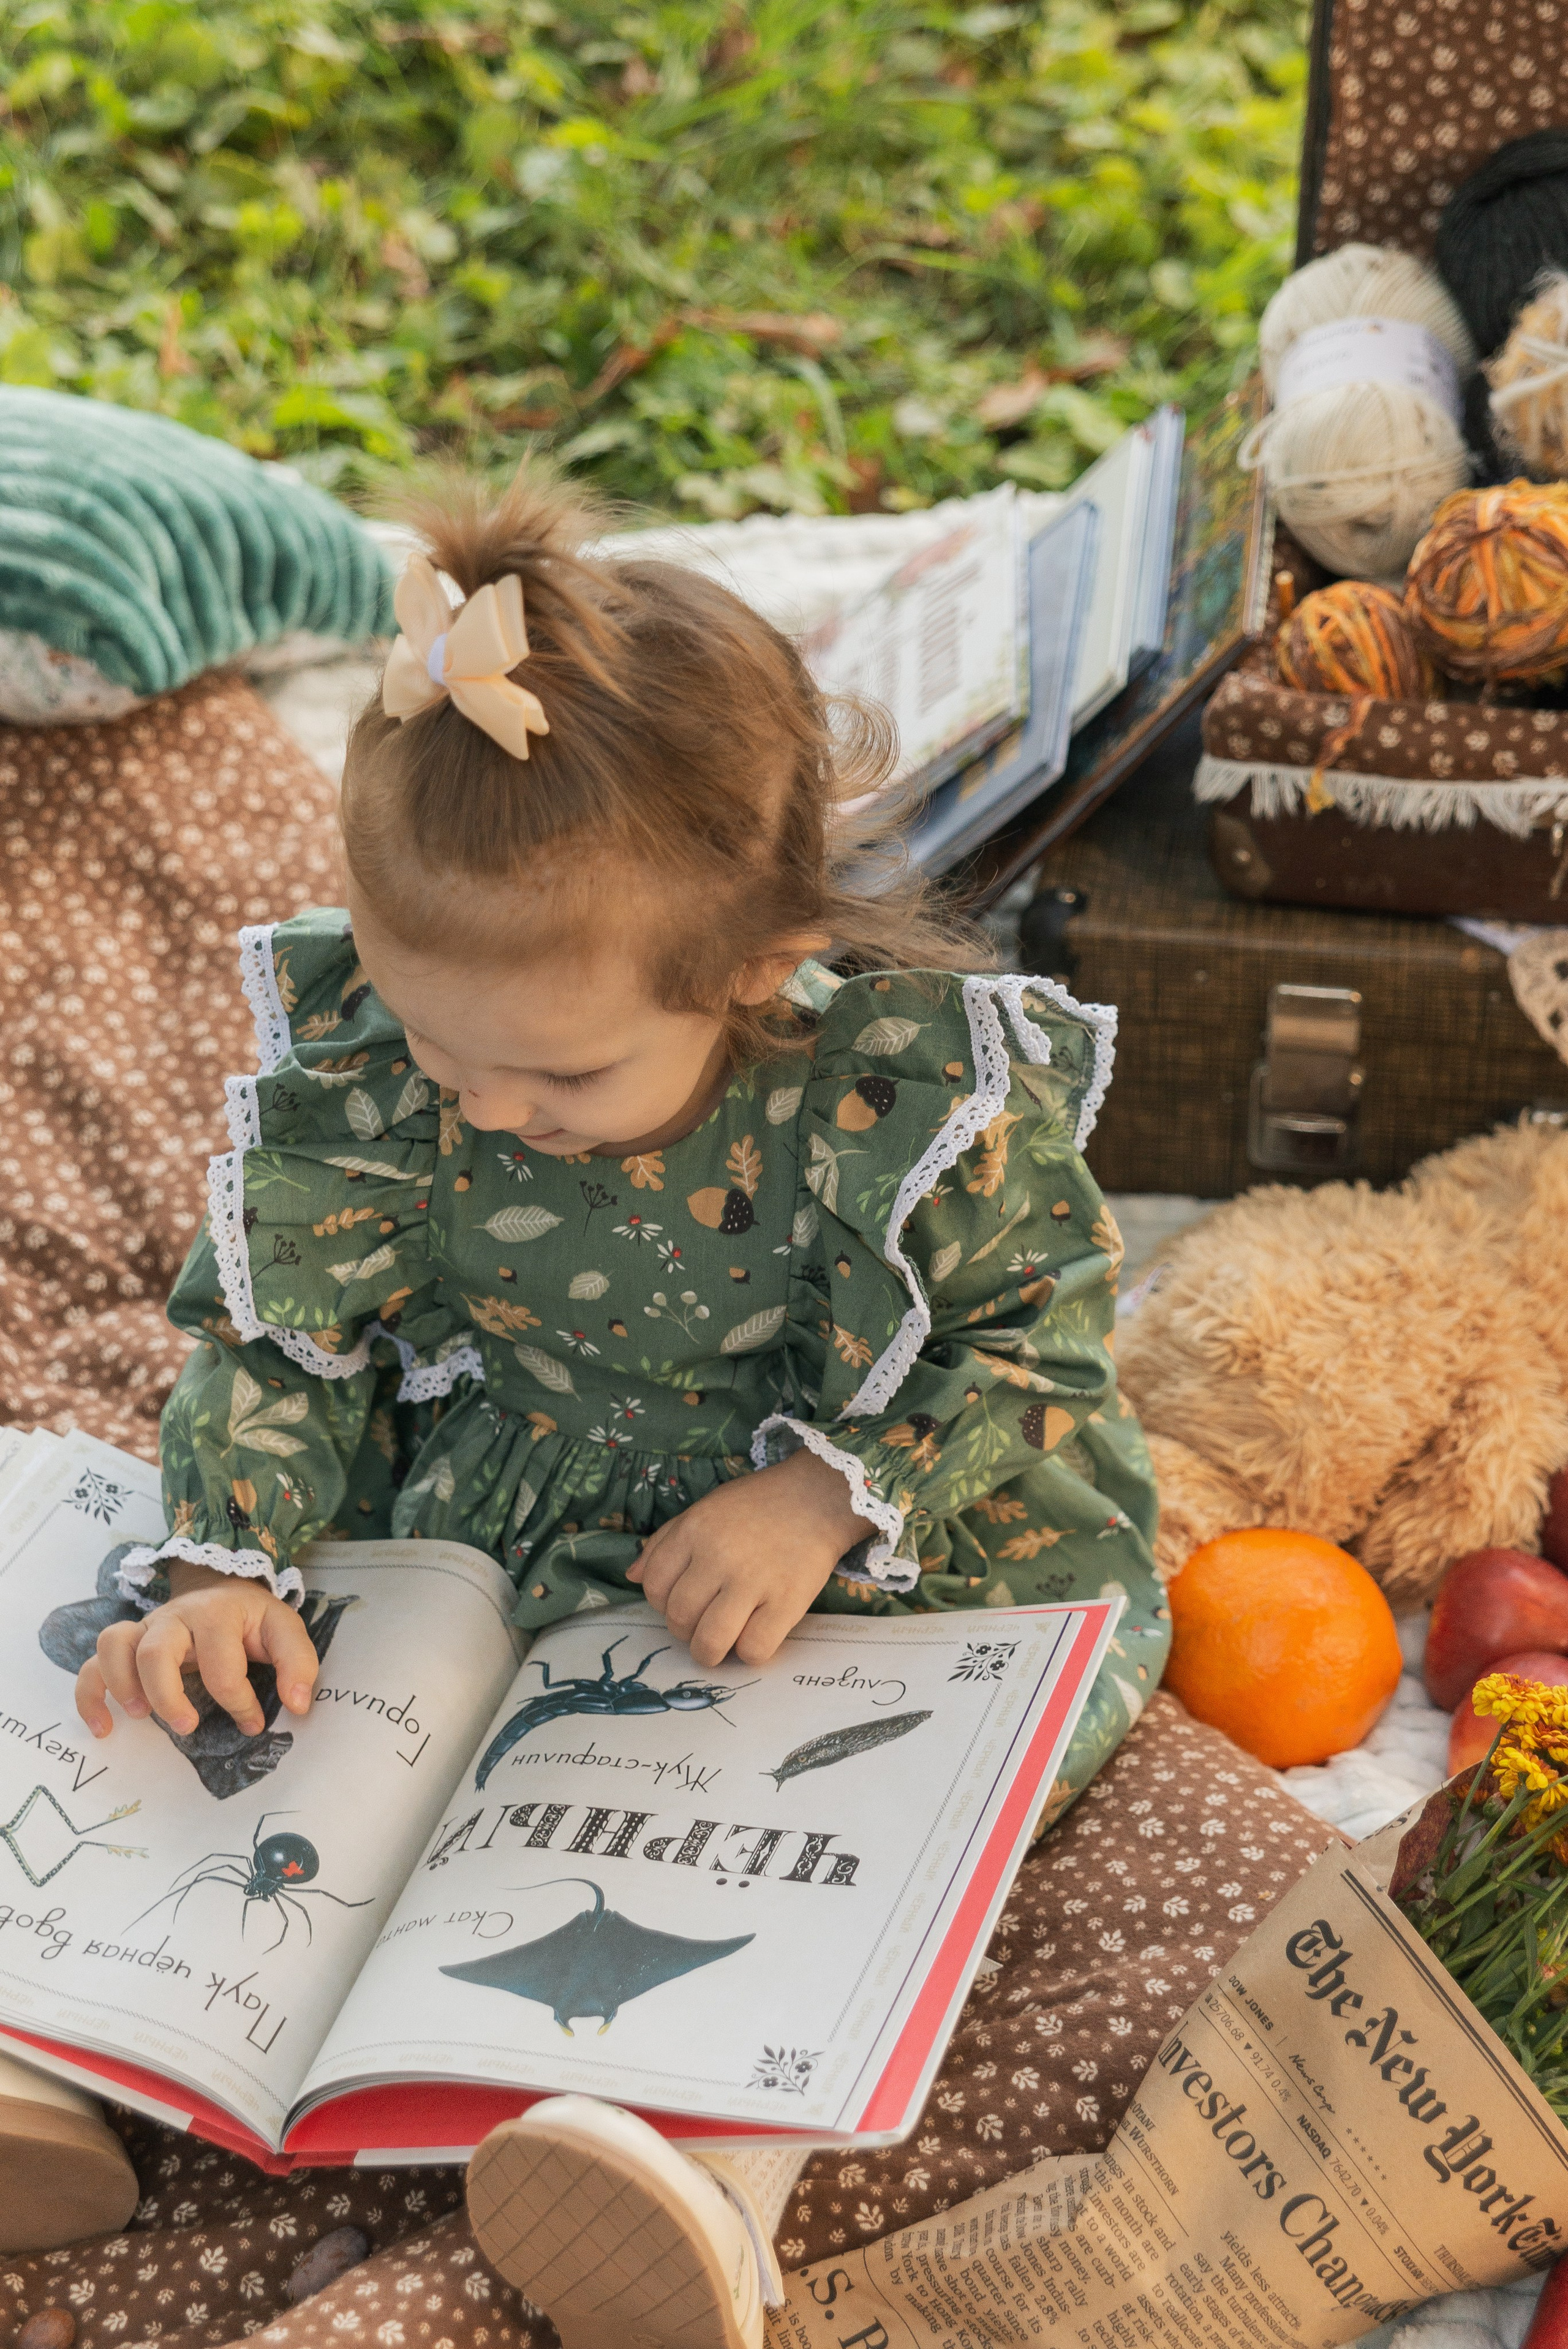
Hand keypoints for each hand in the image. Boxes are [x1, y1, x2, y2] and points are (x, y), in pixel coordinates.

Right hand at [74, 1560, 319, 1741]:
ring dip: (122, 1685)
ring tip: (142, 1716)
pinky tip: (103, 1727)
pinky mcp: (127, 1643)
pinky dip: (90, 1695)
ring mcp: (146, 1628)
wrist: (221, 1587)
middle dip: (168, 1696)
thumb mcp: (285, 1631)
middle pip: (155, 1652)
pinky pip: (92, 1663)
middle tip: (187, 1726)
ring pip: (114, 1646)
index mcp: (218, 1614)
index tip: (253, 1723)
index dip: (239, 1702)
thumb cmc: (252, 1619)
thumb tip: (299, 1705)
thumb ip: (298, 1664)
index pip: (222, 1665)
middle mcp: (175, 1617)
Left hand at [628, 1448, 874, 1668]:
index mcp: (693, 1530)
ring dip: (709, 1652)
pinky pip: (753, 1650)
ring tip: (721, 1642)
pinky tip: (756, 1635)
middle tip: (704, 1622)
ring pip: (709, 1642)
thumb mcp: (705, 1509)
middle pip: (679, 1617)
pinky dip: (749, 1653)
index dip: (662, 1603)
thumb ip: (665, 1541)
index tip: (683, 1601)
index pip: (652, 1586)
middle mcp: (717, 1555)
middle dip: (685, 1630)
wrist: (818, 1496)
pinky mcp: (787, 1601)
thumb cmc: (758, 1505)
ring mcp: (753, 1580)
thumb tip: (632, 1577)